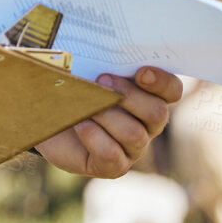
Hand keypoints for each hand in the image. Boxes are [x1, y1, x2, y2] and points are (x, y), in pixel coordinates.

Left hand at [35, 66, 182, 178]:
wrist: (49, 116)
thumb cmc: (73, 87)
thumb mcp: (88, 68)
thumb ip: (102, 60)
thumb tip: (103, 56)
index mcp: (150, 96)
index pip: (172, 90)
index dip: (162, 82)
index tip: (141, 72)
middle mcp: (148, 124)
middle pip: (157, 114)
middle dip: (129, 96)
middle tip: (102, 80)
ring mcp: (134, 148)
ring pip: (134, 135)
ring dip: (107, 116)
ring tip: (86, 105)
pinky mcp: (114, 166)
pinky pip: (111, 154)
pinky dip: (94, 136)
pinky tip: (80, 124)